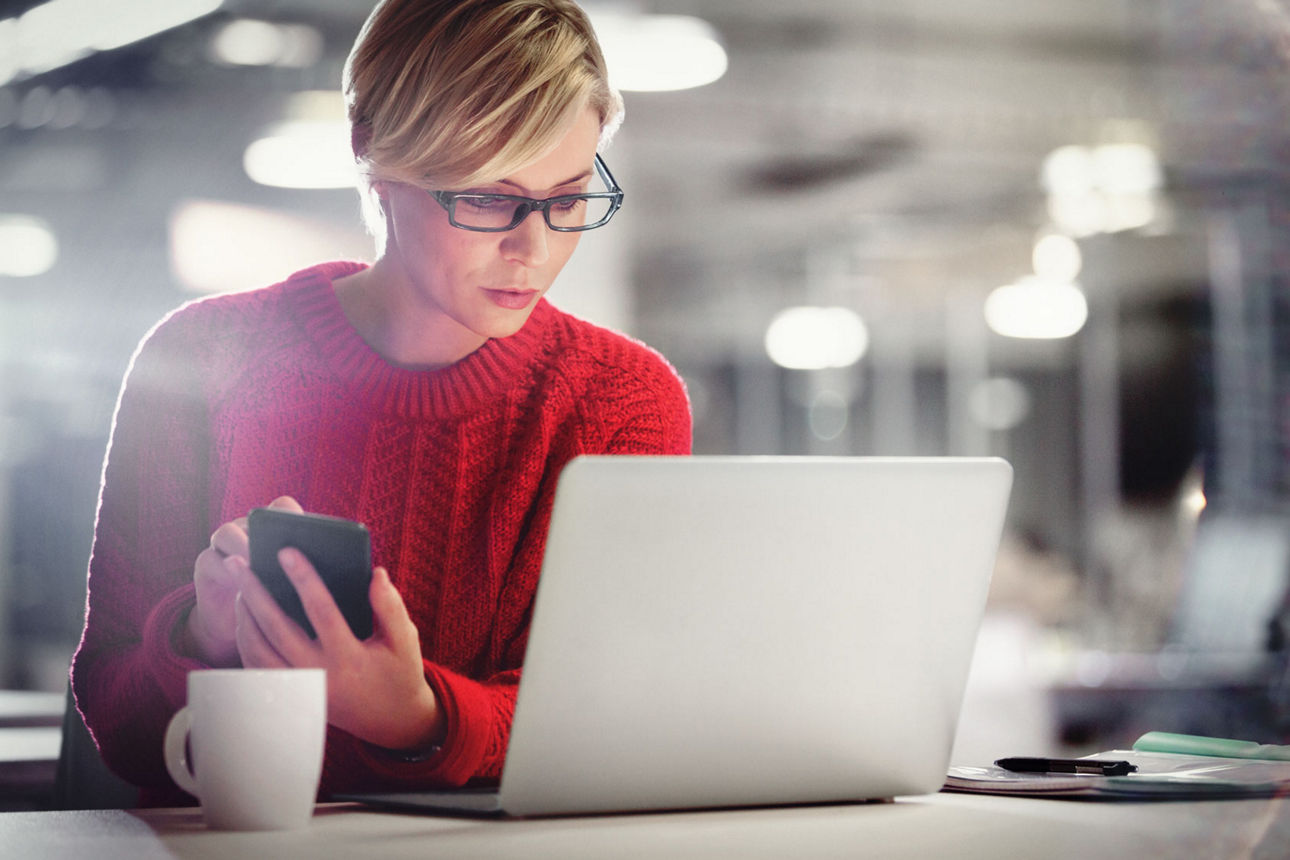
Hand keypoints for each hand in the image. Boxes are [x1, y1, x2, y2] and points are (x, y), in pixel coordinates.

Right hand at [183, 495, 302, 665]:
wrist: (244, 627)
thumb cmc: (279, 604)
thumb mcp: (298, 589)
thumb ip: (315, 575)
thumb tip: (349, 577)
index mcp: (273, 529)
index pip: (283, 508)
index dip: (293, 515)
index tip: (309, 531)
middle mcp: (248, 530)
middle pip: (254, 518)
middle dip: (266, 530)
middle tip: (281, 547)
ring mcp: (224, 544)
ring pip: (228, 533)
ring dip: (242, 547)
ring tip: (256, 562)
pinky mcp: (206, 563)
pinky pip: (211, 559)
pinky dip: (225, 570)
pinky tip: (239, 585)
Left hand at [231, 547, 444, 751]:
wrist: (392, 720)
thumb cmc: (399, 673)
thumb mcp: (405, 640)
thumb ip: (391, 606)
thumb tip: (375, 573)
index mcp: (350, 659)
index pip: (321, 611)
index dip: (303, 579)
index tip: (286, 552)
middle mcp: (320, 675)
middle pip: (276, 630)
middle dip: (255, 593)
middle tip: (239, 563)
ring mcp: (302, 688)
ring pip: (259, 652)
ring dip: (245, 617)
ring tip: (240, 586)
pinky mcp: (293, 694)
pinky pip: (258, 669)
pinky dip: (246, 642)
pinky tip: (245, 618)